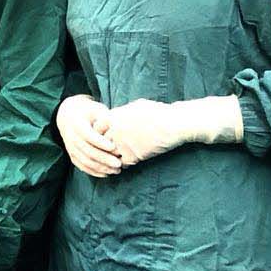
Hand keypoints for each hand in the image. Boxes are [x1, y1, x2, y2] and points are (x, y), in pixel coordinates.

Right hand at [56, 95, 120, 177]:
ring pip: (85, 161)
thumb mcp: (96, 109)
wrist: (68, 115)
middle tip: (119, 163)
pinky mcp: (72, 155)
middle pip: (87, 151)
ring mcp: (70, 147)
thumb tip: (116, 127)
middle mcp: (71, 137)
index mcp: (77, 124)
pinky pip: (82, 166)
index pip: (88, 135)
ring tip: (116, 170)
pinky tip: (107, 174)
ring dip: (101, 167)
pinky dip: (94, 172)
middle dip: (104, 158)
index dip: (100, 142)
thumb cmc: (88, 112)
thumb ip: (105, 118)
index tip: (114, 147)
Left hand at [104, 96, 242, 167]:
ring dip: (113, 157)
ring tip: (116, 158)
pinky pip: (122, 163)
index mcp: (114, 115)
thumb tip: (114, 115)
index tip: (104, 137)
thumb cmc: (158, 112)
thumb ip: (122, 112)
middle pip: (100, 142)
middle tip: (107, 151)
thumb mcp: (136, 106)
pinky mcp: (133, 155)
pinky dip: (125, 164)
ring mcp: (122, 142)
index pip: (95, 128)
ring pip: (109, 154)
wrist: (175, 124)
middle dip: (103, 147)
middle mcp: (114, 129)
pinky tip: (131, 161)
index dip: (99, 134)